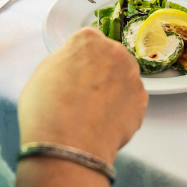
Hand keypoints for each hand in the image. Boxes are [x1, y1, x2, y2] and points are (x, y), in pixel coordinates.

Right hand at [18, 28, 147, 163]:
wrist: (68, 146)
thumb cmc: (47, 110)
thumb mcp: (43, 72)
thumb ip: (65, 60)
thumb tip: (73, 65)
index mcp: (88, 40)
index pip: (89, 42)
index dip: (80, 62)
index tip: (76, 74)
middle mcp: (115, 51)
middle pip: (110, 58)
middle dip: (101, 73)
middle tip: (85, 96)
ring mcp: (132, 76)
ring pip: (123, 79)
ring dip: (113, 91)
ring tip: (94, 114)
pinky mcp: (142, 100)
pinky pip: (132, 101)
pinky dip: (122, 111)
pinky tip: (105, 123)